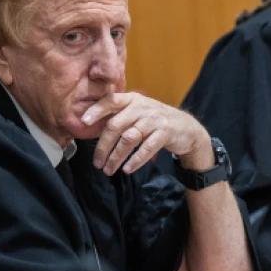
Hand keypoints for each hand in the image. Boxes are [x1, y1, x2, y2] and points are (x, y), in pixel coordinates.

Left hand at [82, 93, 211, 175]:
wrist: (187, 128)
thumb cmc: (156, 121)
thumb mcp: (138, 112)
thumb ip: (119, 115)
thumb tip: (91, 125)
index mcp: (132, 100)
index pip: (111, 101)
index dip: (97, 110)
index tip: (84, 122)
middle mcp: (142, 107)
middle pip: (116, 125)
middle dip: (103, 146)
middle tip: (97, 163)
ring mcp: (154, 120)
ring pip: (129, 139)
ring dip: (116, 157)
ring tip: (108, 170)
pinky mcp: (165, 133)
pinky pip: (147, 148)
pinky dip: (136, 160)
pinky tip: (127, 169)